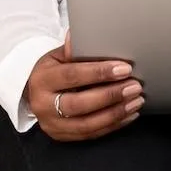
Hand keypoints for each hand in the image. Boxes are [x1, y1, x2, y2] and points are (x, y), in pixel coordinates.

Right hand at [25, 35, 143, 141]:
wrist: (34, 92)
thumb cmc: (53, 69)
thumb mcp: (57, 55)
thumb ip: (72, 48)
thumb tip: (78, 34)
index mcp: (42, 79)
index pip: (72, 75)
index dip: (100, 73)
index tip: (125, 68)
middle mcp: (43, 104)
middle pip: (79, 104)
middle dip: (110, 96)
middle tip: (135, 86)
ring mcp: (51, 124)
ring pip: (86, 124)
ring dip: (115, 113)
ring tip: (136, 101)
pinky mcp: (61, 136)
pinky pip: (90, 135)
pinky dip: (112, 125)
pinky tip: (129, 114)